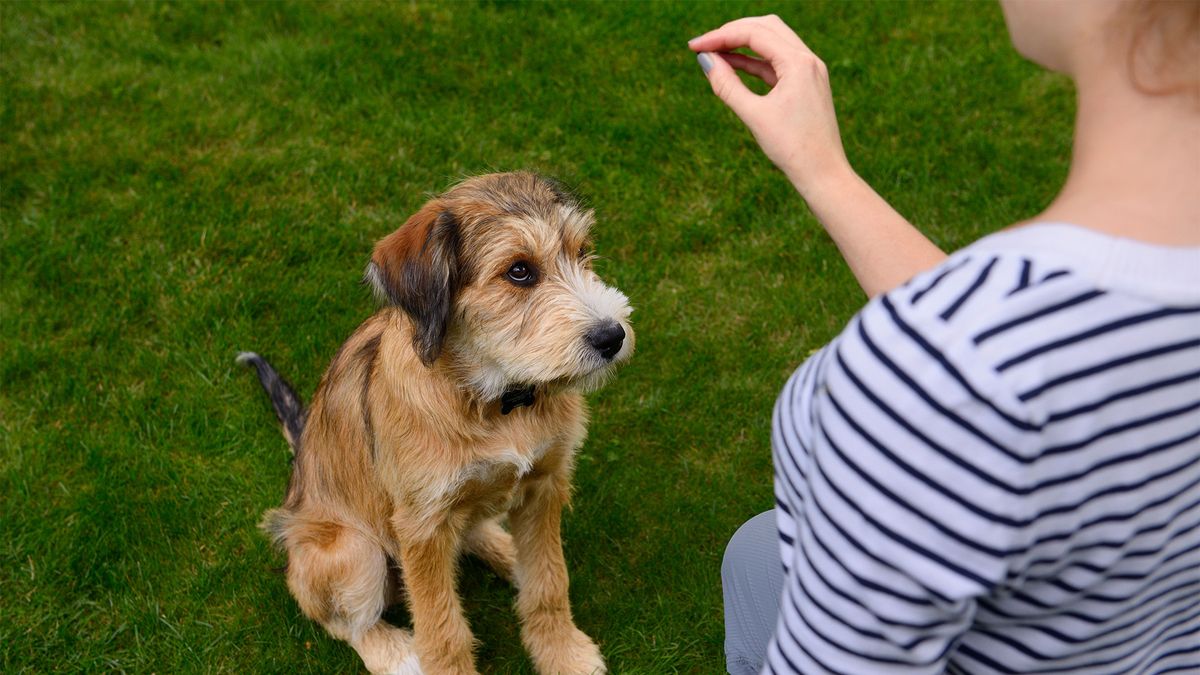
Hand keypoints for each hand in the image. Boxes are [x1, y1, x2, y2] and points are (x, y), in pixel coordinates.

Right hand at [689, 15, 849, 196]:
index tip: (693, 47)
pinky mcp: (806, 84)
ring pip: (772, 42)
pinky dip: (754, 61)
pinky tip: (733, 65)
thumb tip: (705, 60)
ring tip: (713, 54)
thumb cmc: (792, 148)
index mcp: (799, 63)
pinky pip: (776, 63)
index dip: (720, 36)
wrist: (823, 174)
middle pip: (765, 27)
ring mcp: (809, 71)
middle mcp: (808, 60)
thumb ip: (727, 85)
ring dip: (742, 44)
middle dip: (732, 32)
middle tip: (703, 45)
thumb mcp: (754, 115)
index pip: (754, 33)